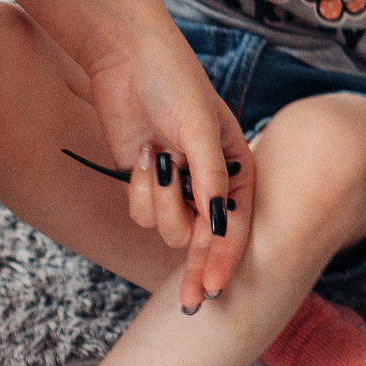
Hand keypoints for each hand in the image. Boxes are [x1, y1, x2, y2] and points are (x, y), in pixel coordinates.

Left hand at [89, 24, 249, 309]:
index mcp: (238, 171)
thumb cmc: (174, 85)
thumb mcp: (200, 129)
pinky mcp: (148, 185)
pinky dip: (140, 190)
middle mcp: (212, 185)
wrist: (127, 61)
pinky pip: (143, 213)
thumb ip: (211, 179)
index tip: (216, 288)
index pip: (237, 226)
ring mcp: (178, 187)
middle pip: (207, 243)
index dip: (228, 260)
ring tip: (155, 159)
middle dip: (199, 271)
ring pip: (170, 228)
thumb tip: (221, 224)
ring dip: (159, 200)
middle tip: (193, 304)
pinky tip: (141, 156)